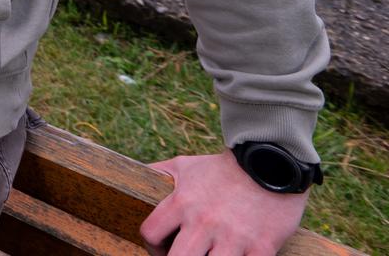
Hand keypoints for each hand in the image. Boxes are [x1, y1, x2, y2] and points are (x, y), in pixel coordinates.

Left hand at [139, 150, 307, 255]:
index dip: (152, 246)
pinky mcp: (262, 248)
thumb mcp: (185, 165)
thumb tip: (136, 175)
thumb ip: (159, 174)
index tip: (161, 249)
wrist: (271, 161)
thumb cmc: (223, 167)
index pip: (151, 233)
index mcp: (182, 203)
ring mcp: (233, 238)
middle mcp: (204, 222)